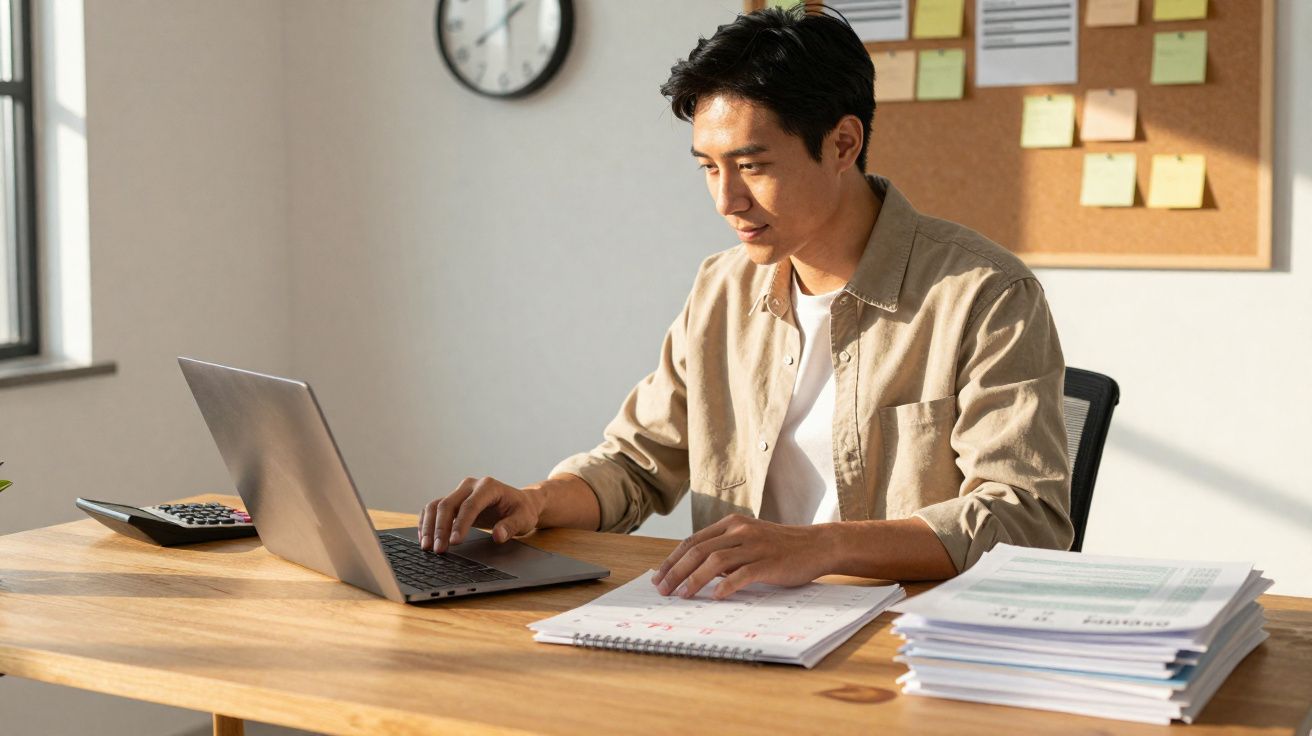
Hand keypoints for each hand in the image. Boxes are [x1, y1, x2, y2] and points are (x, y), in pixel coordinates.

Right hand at [419, 476, 542, 552]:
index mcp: (488, 486)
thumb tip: (498, 535)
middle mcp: (470, 485)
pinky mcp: (453, 501)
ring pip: (436, 506)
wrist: (518, 502)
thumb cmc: (522, 510)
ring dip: (429, 526)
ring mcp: (459, 492)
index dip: (460, 524)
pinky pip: (434, 509)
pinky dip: (427, 523)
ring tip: (427, 548)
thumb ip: (511, 526)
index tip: (454, 542)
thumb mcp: (524, 519)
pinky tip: (425, 539)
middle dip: (440, 528)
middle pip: (448, 504)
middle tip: (438, 550)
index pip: (470, 505)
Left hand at [650, 514, 836, 599]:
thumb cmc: (781, 547)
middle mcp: (740, 531)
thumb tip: (697, 571)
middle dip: (676, 571)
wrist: (817, 545)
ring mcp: (754, 545)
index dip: (673, 559)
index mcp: (731, 524)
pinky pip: (742, 574)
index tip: (659, 577)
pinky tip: (715, 597)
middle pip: (698, 550)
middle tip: (663, 590)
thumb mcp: (749, 541)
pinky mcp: (768, 562)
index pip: (692, 540)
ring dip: (694, 579)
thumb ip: (725, 551)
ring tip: (682, 595)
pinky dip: (726, 586)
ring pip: (715, 561)